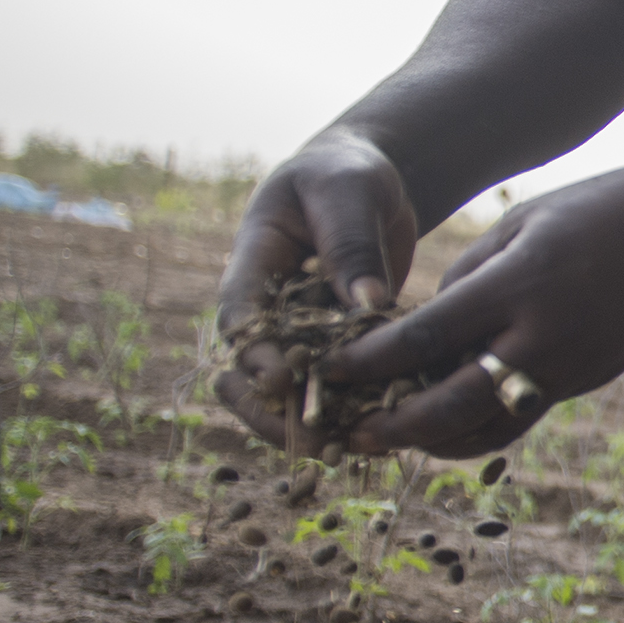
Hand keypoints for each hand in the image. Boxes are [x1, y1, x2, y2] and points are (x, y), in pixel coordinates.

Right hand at [215, 131, 421, 457]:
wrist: (366, 181)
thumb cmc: (347, 175)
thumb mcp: (348, 192)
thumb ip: (350, 243)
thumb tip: (367, 305)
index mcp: (253, 264)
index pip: (238, 317)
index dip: (252, 354)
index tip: (281, 379)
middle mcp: (269, 307)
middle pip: (251, 372)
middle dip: (273, 410)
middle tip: (312, 437)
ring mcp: (299, 331)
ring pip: (290, 392)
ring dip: (314, 423)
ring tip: (350, 447)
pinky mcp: (335, 346)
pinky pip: (336, 386)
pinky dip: (354, 409)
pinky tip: (385, 432)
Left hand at [323, 164, 623, 458]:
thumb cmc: (594, 210)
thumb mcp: (518, 225)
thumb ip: (466, 281)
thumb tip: (423, 334)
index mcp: (518, 285)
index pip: (424, 339)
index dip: (369, 362)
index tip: (327, 372)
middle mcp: (543, 337)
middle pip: (452, 402)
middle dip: (395, 424)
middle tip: (349, 434)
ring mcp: (570, 367)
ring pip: (489, 427)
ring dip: (435, 442)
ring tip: (392, 441)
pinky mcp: (586, 382)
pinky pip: (520, 419)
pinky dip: (478, 432)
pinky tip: (446, 429)